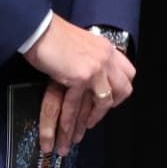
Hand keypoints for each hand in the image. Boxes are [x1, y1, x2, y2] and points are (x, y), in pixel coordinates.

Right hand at [23, 16, 135, 154]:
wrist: (39, 30)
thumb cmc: (53, 36)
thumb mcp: (82, 45)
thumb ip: (91, 60)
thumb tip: (89, 82)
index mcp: (107, 49)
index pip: (127, 73)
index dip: (118, 91)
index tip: (106, 103)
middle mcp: (107, 57)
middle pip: (122, 90)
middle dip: (107, 109)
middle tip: (91, 122)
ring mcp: (97, 68)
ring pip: (100, 103)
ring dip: (87, 123)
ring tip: (75, 138)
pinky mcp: (82, 77)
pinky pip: (76, 105)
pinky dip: (68, 122)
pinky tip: (63, 132)